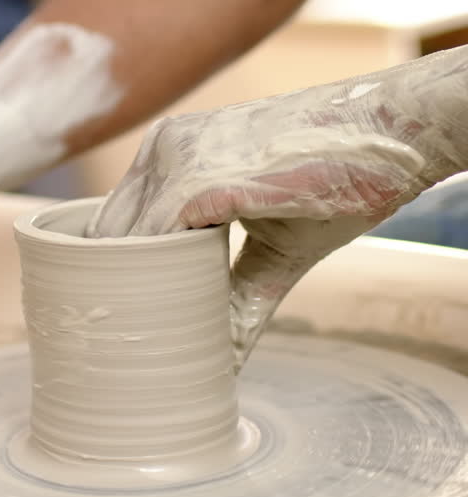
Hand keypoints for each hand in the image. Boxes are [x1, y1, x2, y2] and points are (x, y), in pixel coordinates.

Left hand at [92, 48, 467, 368]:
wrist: (390, 133)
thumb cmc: (342, 178)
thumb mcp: (277, 249)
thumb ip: (237, 298)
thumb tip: (222, 363)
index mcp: (173, 150)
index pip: (116, 221)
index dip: (115, 273)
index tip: (123, 320)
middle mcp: (165, 147)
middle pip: (107, 235)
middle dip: (115, 291)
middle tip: (128, 346)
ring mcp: (179, 160)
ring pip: (121, 243)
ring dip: (129, 295)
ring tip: (144, 344)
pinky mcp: (202, 183)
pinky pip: (151, 245)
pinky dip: (152, 288)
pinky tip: (166, 325)